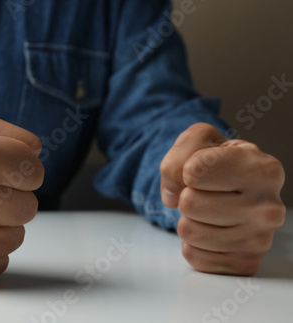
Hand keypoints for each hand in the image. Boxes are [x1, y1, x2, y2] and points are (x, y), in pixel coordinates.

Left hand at [160, 123, 284, 275]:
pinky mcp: (244, 264)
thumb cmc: (217, 163)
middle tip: (206, 193)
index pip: (194, 172)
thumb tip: (172, 197)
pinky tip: (212, 231)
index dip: (188, 168)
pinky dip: (194, 243)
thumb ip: (178, 155)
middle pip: (188, 203)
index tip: (202, 169)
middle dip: (187, 195)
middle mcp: (269, 207)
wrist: (234, 192)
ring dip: (189, 220)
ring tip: (209, 211)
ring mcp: (260, 240)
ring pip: (187, 231)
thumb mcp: (199, 140)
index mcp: (263, 170)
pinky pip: (192, 255)